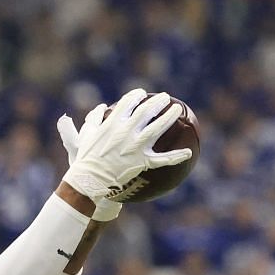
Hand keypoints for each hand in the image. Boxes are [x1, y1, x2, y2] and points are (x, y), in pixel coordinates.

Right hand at [59, 88, 192, 207]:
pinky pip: (162, 159)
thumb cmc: (85, 159)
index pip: (127, 103)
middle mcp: (126, 132)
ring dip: (169, 116)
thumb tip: (101, 107)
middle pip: (146, 111)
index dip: (136, 95)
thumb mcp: (85, 136)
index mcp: (112, 124)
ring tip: (177, 109)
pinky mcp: (142, 162)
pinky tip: (188, 153)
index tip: (141, 94)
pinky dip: (176, 157)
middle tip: (165, 98)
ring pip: (157, 128)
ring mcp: (135, 147)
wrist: (88, 181)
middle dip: (157, 101)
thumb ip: (94, 119)